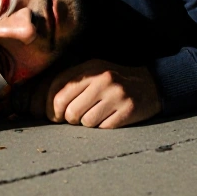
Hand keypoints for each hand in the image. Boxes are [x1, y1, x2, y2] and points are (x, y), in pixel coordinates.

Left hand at [45, 59, 161, 128]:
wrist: (150, 84)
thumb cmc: (114, 82)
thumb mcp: (93, 73)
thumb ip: (71, 83)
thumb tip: (46, 108)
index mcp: (91, 69)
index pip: (59, 90)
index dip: (51, 108)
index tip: (54, 116)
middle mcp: (103, 79)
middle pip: (70, 111)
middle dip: (70, 119)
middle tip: (77, 117)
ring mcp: (116, 95)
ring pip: (86, 122)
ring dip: (88, 122)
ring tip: (98, 113)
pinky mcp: (127, 110)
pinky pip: (103, 127)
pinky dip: (104, 125)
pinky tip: (111, 116)